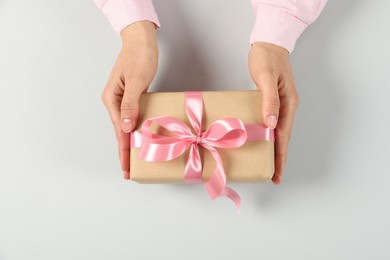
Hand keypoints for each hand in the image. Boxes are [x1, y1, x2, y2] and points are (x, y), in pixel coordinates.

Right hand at [101, 21, 158, 178]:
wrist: (141, 40)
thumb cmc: (139, 57)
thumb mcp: (136, 81)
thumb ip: (130, 105)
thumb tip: (125, 128)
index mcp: (112, 100)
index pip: (118, 131)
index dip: (123, 151)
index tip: (126, 169)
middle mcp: (115, 102)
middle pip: (120, 132)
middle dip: (125, 152)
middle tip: (130, 172)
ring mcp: (123, 100)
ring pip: (127, 126)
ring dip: (131, 143)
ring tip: (136, 160)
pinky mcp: (132, 97)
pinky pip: (134, 118)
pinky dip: (137, 130)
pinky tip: (142, 137)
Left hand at [248, 42, 298, 183]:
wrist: (268, 44)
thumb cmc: (267, 58)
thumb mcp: (267, 77)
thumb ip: (270, 99)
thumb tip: (271, 123)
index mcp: (289, 104)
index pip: (284, 136)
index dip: (280, 156)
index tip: (277, 173)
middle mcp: (287, 107)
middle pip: (282, 138)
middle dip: (278, 158)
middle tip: (273, 176)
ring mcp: (280, 105)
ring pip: (277, 132)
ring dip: (272, 148)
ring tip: (266, 164)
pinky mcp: (271, 102)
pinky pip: (270, 123)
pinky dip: (266, 135)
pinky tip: (259, 140)